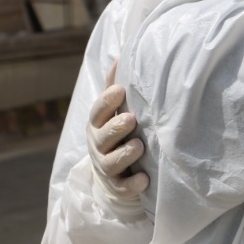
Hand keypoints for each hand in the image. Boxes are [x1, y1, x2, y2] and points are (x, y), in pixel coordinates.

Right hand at [87, 63, 148, 203]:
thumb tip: (122, 55)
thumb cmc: (117, 132)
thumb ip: (115, 85)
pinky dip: (133, 184)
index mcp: (99, 124)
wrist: (112, 174)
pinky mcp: (118, 186)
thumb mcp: (115, 110)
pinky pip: (124, 187)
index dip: (107, 102)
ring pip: (112, 162)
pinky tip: (144, 180)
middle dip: (116, 128)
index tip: (121, 91)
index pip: (98, 112)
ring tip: (139, 146)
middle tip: (131, 120)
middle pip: (103, 137)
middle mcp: (99, 145)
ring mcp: (107, 167)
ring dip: (125, 154)